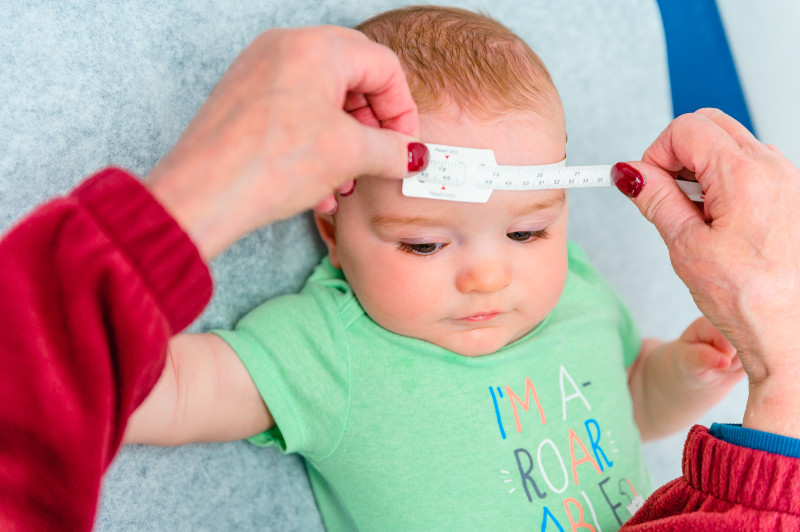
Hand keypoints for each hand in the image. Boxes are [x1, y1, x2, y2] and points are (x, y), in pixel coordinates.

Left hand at [144, 25, 425, 259]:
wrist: (201, 195)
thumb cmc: (268, 164)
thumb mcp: (348, 156)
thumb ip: (392, 150)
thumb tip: (412, 155)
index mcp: (316, 47)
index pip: (383, 67)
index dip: (403, 110)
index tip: (405, 145)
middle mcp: (285, 48)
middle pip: (353, 79)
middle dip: (372, 127)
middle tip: (380, 160)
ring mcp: (260, 71)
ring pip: (322, 100)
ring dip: (344, 142)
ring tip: (347, 182)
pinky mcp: (244, 99)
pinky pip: (294, 113)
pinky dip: (314, 144)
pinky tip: (319, 187)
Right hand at [614, 108, 799, 435]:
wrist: (792, 334)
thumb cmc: (751, 301)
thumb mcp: (686, 248)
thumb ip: (655, 200)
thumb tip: (631, 174)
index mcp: (745, 176)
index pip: (685, 129)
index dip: (655, 154)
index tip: (645, 184)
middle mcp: (774, 169)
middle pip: (709, 125)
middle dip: (677, 153)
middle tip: (665, 195)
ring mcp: (787, 179)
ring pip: (730, 143)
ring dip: (700, 169)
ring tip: (695, 217)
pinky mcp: (791, 194)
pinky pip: (750, 165)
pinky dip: (723, 181)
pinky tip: (718, 222)